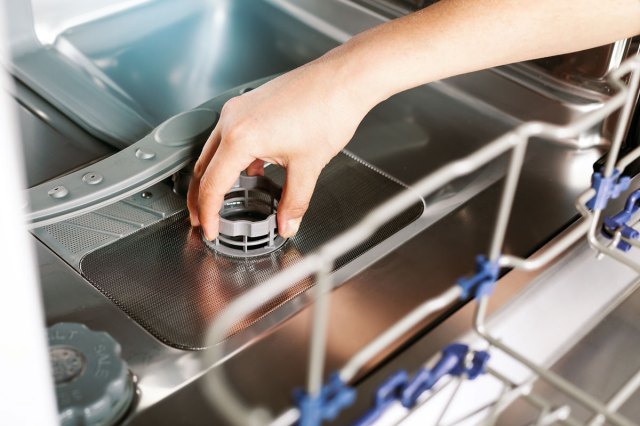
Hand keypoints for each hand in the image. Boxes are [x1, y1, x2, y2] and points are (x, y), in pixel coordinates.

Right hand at [187, 56, 371, 240]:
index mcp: (240, 137)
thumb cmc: (328, 109)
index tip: (209, 229)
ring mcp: (239, 109)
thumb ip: (294, 202)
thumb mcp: (308, 166)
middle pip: (203, 167)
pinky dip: (231, 158)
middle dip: (200, 198)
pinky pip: (229, 136)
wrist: (343, 79)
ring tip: (221, 200)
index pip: (212, 185)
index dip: (208, 213)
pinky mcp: (250, 104)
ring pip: (213, 151)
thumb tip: (287, 223)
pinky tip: (248, 173)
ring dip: (214, 177)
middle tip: (202, 219)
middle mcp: (233, 119)